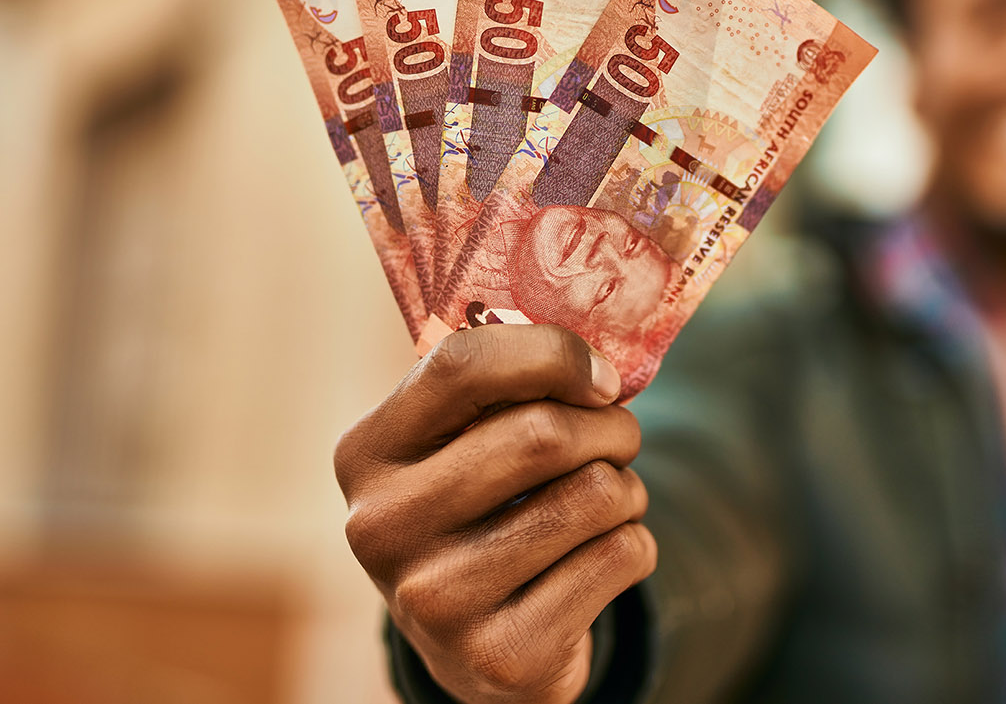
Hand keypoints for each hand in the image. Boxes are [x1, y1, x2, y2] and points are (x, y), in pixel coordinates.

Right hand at [334, 324, 655, 702]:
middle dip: (611, 427)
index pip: (462, 365)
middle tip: (619, 439)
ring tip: (608, 501)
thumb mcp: (457, 447)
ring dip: (628, 488)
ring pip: (594, 494)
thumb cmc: (481, 513)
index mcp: (366, 454)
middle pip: (542, 434)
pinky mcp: (502, 654)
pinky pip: (619, 555)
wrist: (479, 650)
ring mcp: (438, 599)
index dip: (554, 354)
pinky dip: (635, 544)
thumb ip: (502, 391)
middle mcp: (384, 527)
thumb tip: (599, 368)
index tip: (601, 377)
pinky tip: (602, 558)